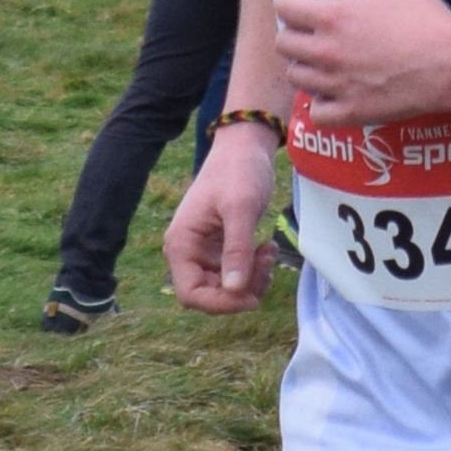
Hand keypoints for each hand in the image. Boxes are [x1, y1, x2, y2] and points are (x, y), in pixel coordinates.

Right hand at [165, 128, 282, 311]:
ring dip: (252, 279)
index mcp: (181, 244)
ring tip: (268, 251)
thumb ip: (237, 249)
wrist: (245, 147)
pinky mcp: (221, 248)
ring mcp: (205, 252)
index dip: (220, 304)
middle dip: (241, 289)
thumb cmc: (238, 171)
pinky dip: (254, 269)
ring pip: (226, 288)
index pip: (191, 294)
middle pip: (210, 295)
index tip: (250, 297)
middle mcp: (188, 252)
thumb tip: (234, 290)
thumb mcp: (241, 209)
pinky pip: (236, 274)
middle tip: (266, 263)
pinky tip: (266, 248)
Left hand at [268, 0, 450, 122]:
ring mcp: (335, 85)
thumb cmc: (423, 19)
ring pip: (296, 77)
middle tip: (308, 32)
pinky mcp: (350, 112)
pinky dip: (320, 105)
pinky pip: (317, 114)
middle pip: (283, 44)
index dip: (285, 1)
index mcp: (332, 17)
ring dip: (303, 67)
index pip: (283, 8)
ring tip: (319, 62)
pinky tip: (331, 95)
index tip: (293, 1)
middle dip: (292, 34)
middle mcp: (325, 51)